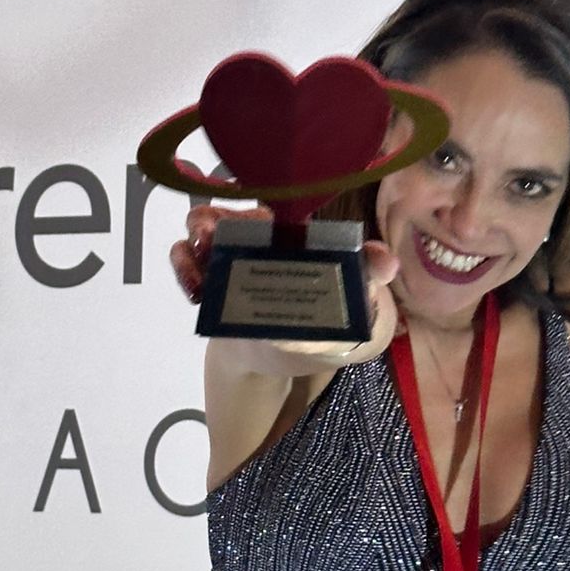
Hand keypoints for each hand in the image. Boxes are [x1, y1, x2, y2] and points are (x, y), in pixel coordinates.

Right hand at [169, 206, 399, 355]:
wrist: (277, 359)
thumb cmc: (318, 327)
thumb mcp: (349, 306)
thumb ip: (365, 281)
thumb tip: (386, 261)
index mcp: (293, 239)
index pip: (278, 213)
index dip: (260, 210)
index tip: (253, 219)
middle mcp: (256, 238)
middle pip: (231, 214)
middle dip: (215, 217)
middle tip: (208, 232)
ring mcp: (226, 256)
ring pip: (202, 228)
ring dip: (194, 236)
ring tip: (195, 253)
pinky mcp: (205, 278)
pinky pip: (186, 260)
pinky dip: (183, 265)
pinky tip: (192, 281)